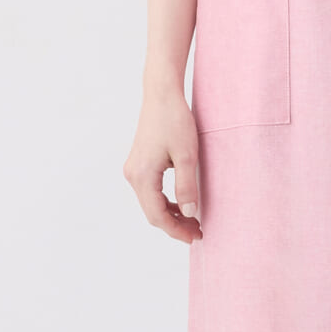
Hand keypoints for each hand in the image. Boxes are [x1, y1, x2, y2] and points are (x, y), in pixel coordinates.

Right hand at [125, 88, 202, 242]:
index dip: (176, 230)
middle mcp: (133, 175)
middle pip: (152, 212)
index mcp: (142, 176)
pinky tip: (181, 202)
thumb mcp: (187, 155)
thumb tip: (189, 213)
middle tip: (197, 231)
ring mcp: (134, 169)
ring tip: (193, 219)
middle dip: (174, 225)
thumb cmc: (175, 121)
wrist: (162, 95)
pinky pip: (150, 191)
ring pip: (150, 203)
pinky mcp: (139, 163)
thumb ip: (187, 186)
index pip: (157, 215)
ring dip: (170, 214)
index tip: (195, 236)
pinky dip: (165, 201)